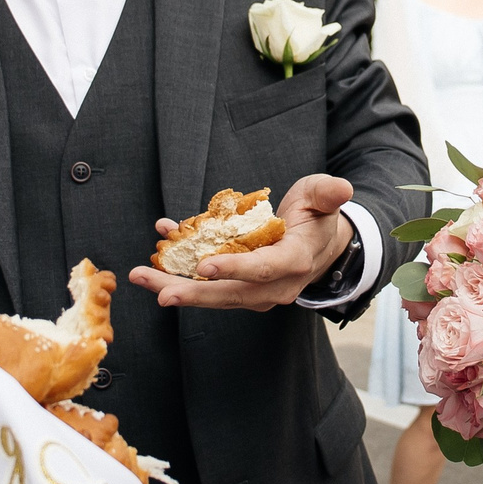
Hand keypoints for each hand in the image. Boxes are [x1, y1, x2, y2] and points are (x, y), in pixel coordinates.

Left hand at [132, 174, 355, 311]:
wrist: (320, 245)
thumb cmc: (317, 216)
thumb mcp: (323, 198)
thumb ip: (327, 193)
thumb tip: (341, 188)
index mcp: (295, 261)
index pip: (263, 269)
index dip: (235, 269)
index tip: (204, 266)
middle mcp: (274, 285)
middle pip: (230, 293)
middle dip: (192, 293)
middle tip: (158, 291)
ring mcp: (255, 292)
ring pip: (213, 295)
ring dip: (175, 286)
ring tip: (142, 277)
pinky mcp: (239, 289)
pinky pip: (207, 284)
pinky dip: (179, 271)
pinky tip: (155, 255)